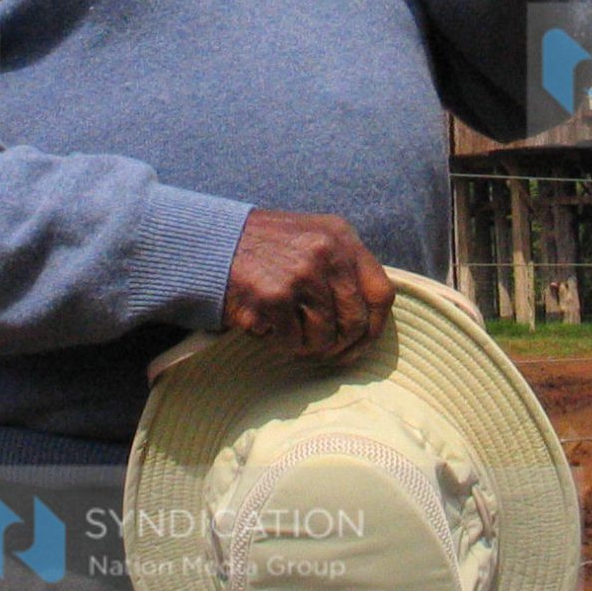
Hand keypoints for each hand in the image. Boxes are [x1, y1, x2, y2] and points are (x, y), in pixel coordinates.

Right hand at [221, 210, 395, 362]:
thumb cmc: (263, 248)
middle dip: (341, 346)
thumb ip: (343, 268)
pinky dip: (282, 343)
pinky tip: (268, 327)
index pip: (381, 293)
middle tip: (323, 353)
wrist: (210, 241)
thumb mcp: (312, 239)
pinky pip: (293, 341)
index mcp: (342, 237)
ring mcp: (302, 273)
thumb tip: (369, 323)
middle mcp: (328, 251)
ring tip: (290, 335)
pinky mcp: (275, 295)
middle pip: (356, 322)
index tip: (361, 342)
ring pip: (326, 337)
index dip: (375, 326)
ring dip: (308, 347)